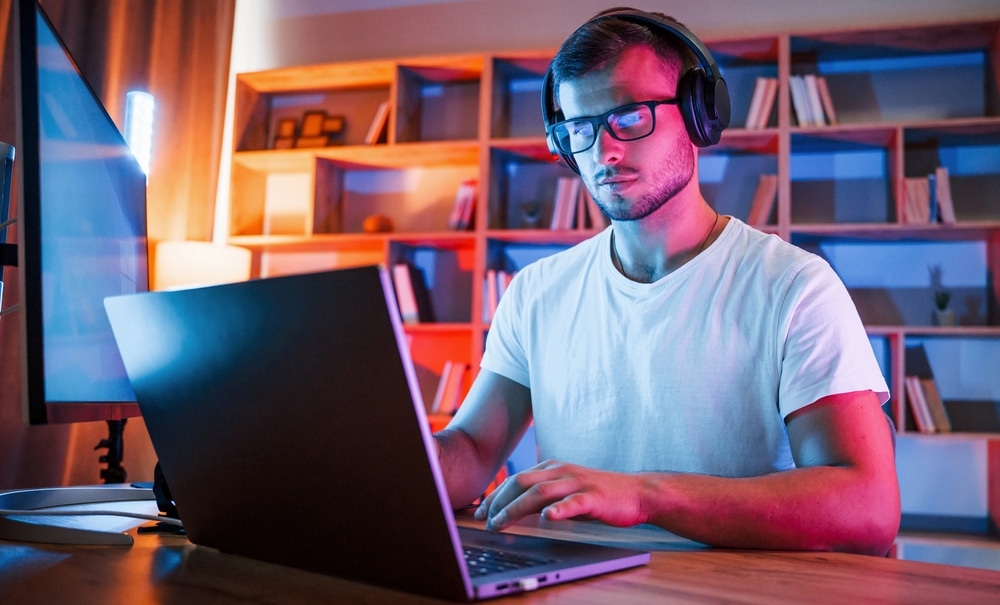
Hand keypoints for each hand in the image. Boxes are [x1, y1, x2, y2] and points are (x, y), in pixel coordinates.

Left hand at [474, 460, 646, 530]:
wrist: (637, 492)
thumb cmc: (599, 495)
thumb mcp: (566, 490)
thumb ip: (544, 496)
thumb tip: (517, 509)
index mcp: (553, 468)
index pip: (516, 480)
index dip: (495, 496)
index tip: (480, 512)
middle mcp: (561, 471)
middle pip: (521, 482)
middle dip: (498, 502)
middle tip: (484, 520)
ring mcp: (577, 483)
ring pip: (540, 492)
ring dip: (516, 508)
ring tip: (501, 523)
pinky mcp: (593, 497)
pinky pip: (573, 503)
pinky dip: (558, 509)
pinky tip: (547, 518)